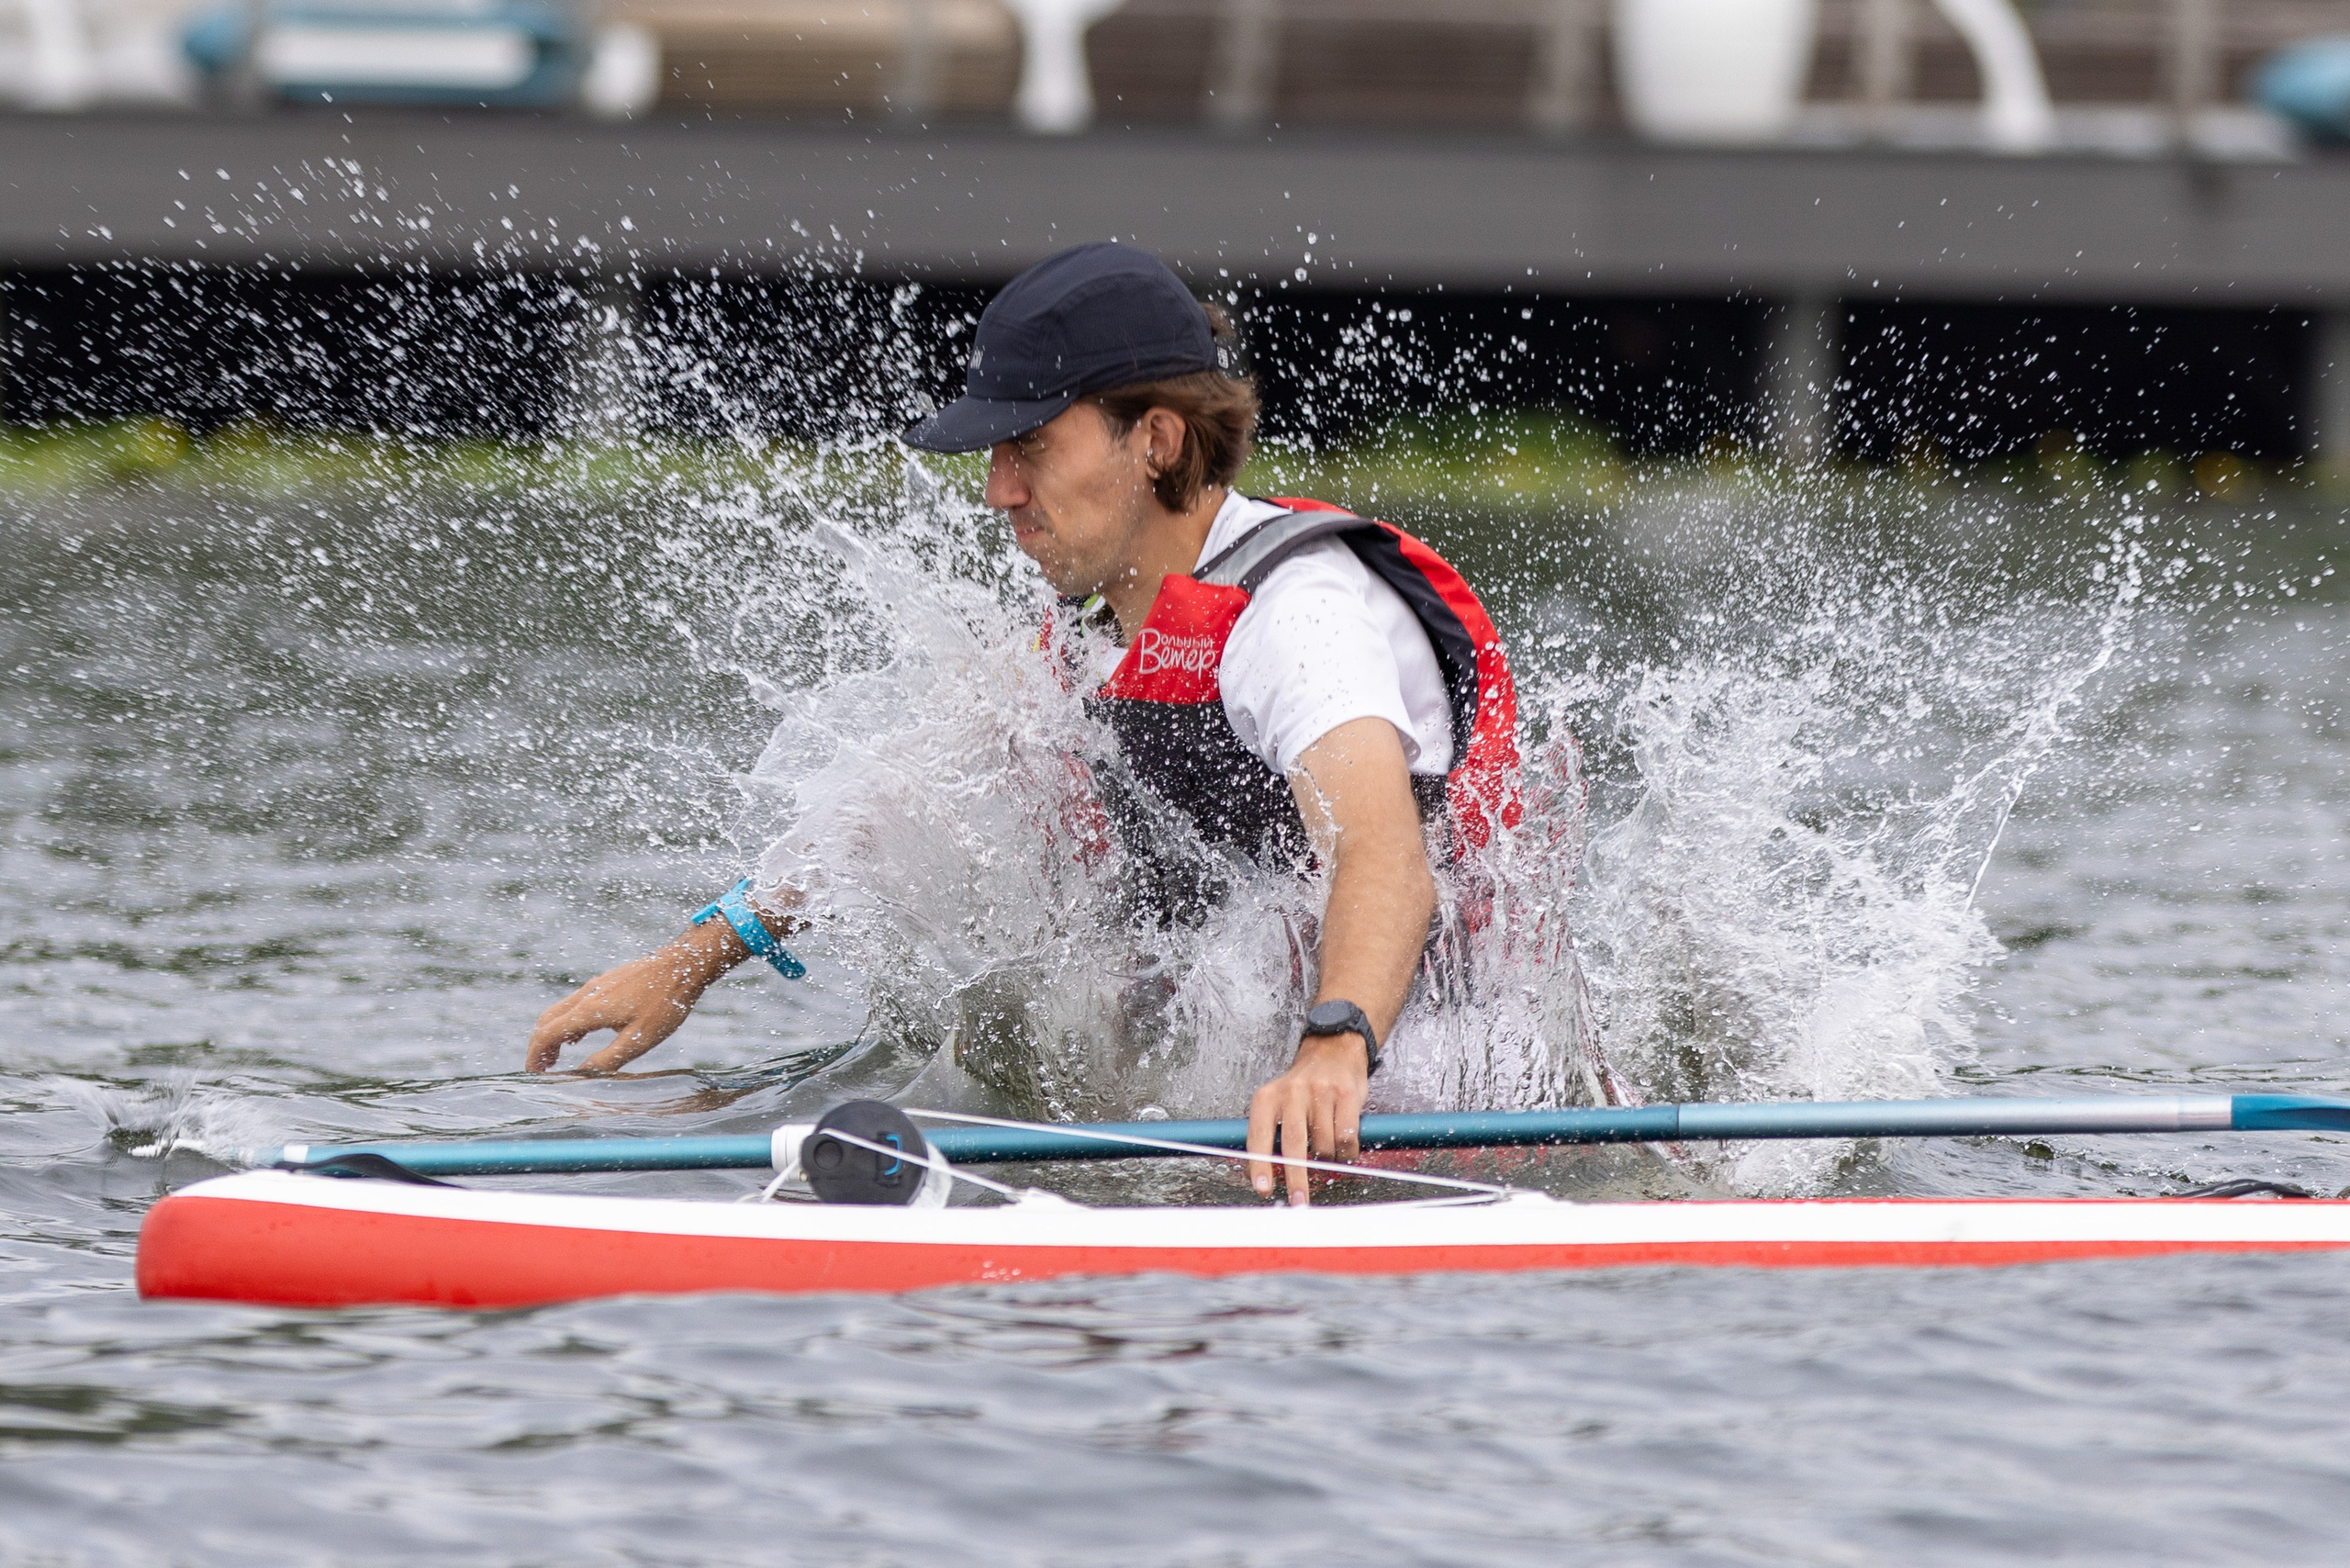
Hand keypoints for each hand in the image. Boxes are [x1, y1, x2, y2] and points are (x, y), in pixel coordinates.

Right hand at [525, 922, 737, 1073]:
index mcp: (590, 1010)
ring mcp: (596, 986)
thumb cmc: (665, 1003)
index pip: (547, 1034)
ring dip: (552, 1034)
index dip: (536, 1056)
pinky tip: (579, 1036)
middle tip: (542, 1069)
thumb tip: (582, 1075)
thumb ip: (608, 1059)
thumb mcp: (639, 1039)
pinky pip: (576, 1004)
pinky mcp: (607, 982)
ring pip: (560, 1010)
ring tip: (556, 1057)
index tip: (535, 1075)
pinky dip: (567, 1023)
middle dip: (539, 1046)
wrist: (684, 964)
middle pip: (547, 1021)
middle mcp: (587, 995)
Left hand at [1246, 1033, 1370, 1205]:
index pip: (1259, 1137)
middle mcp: (1291, 1093)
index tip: (1264, 1189)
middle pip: (1294, 1145)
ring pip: (1324, 1144)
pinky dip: (1347, 1151)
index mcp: (1267, 1098)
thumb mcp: (1277, 1102)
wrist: (1333, 1050)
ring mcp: (1320, 1092)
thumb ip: (1271, 1134)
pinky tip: (1345, 1149)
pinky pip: (1347, 1137)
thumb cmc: (1303, 1088)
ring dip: (1328, 1159)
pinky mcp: (1345, 1094)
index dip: (1260, 1166)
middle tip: (1299, 1200)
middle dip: (1297, 1178)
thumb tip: (1267, 1176)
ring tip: (1329, 1151)